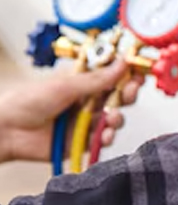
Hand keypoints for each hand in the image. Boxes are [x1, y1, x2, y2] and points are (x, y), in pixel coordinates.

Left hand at [0, 60, 143, 163]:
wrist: (7, 130)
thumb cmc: (26, 100)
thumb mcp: (65, 85)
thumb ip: (97, 79)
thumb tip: (122, 64)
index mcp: (83, 79)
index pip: (113, 73)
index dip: (127, 72)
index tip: (138, 71)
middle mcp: (87, 98)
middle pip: (118, 95)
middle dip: (128, 93)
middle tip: (129, 92)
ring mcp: (86, 119)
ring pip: (114, 117)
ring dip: (117, 117)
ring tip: (111, 117)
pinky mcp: (82, 139)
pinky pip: (102, 138)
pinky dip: (107, 137)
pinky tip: (104, 135)